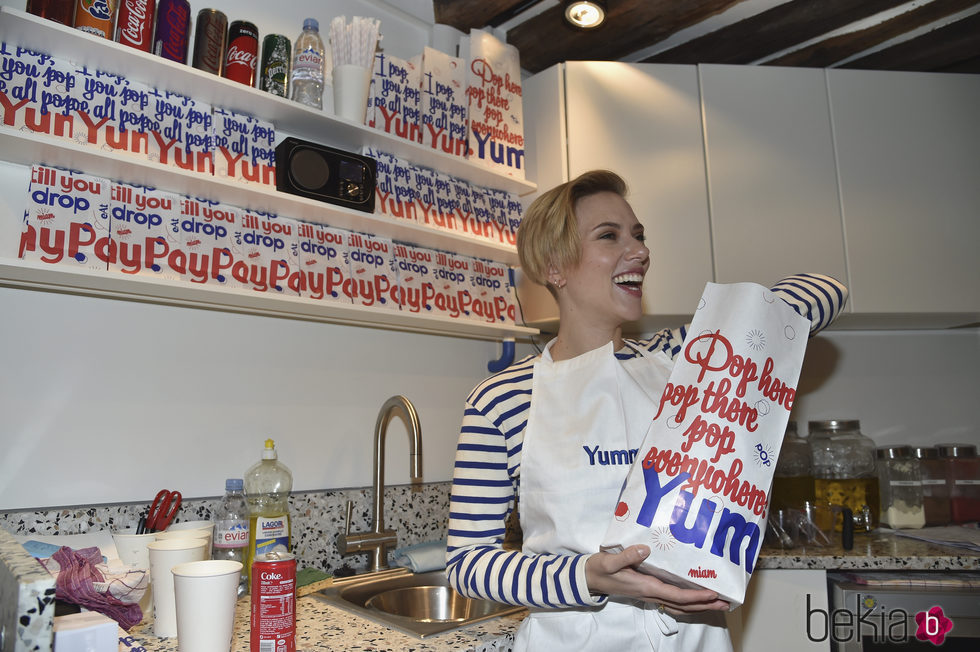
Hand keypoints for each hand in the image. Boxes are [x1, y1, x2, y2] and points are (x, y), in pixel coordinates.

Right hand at [585, 545, 729, 614]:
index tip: (713, 593)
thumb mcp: (610, 561)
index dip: (696, 597)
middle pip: (684, 606)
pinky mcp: (648, 590)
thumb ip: (627, 556)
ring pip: (680, 606)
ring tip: (717, 603)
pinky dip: (687, 602)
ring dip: (699, 606)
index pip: (677, 596)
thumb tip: (645, 549)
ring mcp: (650, 594)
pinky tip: (695, 597)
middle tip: (726, 603)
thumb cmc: (600, 569)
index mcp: (646, 587)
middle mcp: (652, 593)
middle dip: (705, 605)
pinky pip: (673, 601)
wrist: (590, 578)